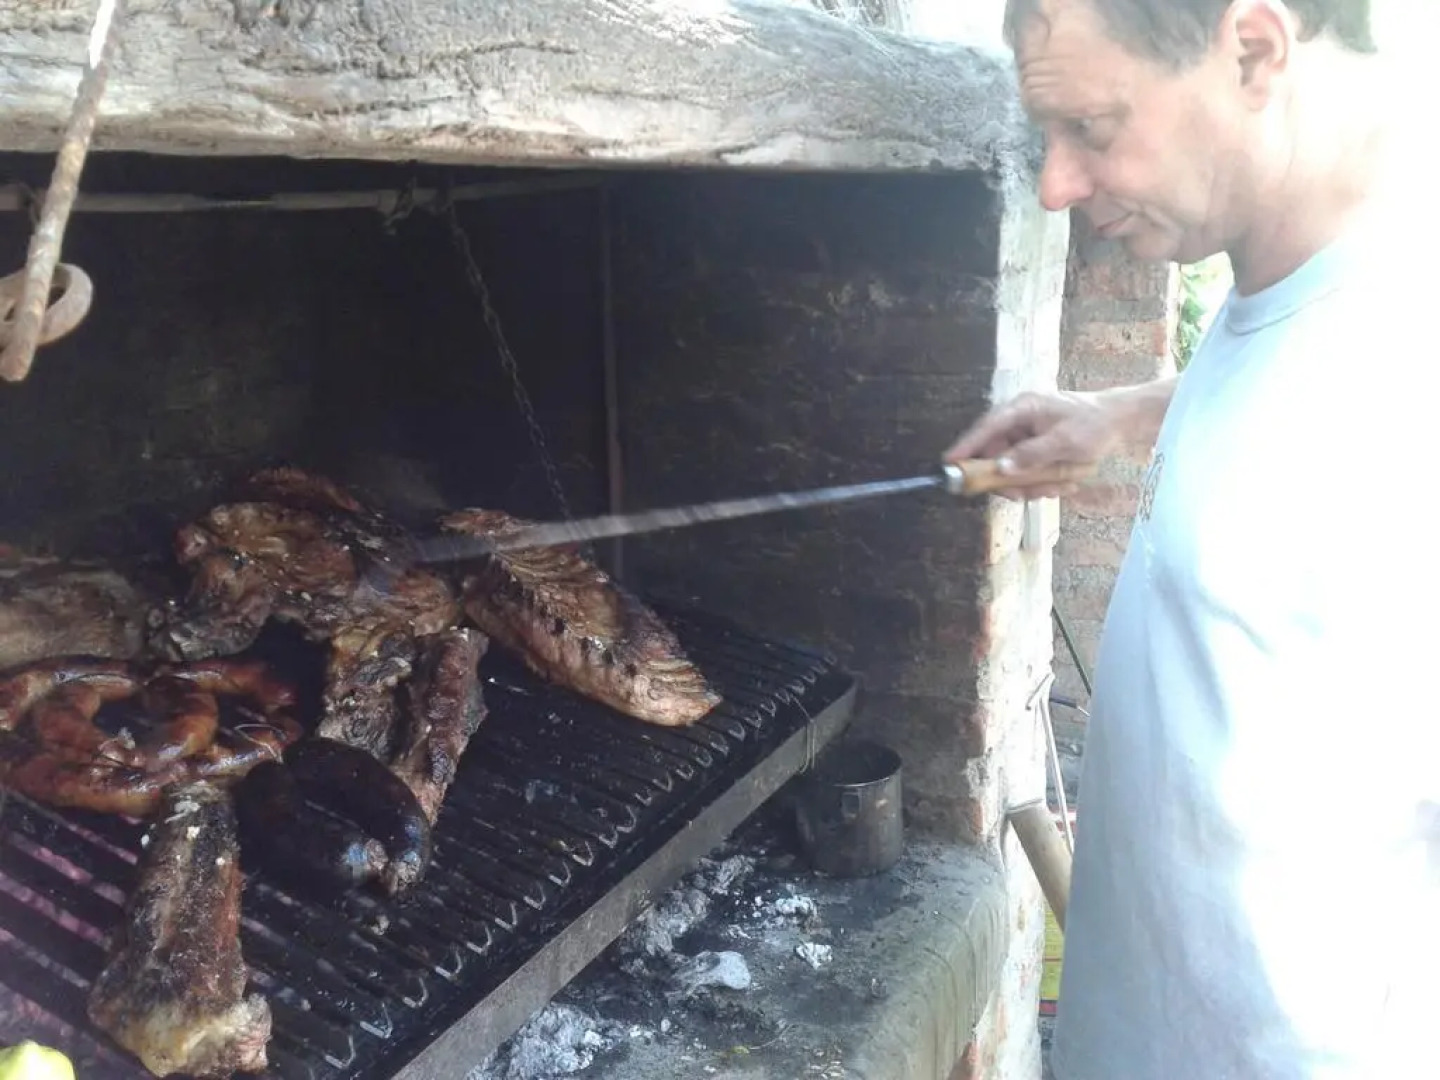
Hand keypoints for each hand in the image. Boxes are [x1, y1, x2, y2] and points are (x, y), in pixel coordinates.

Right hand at [943, 390, 1118, 499]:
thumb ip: (1032, 455)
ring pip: (1013, 468)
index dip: (966, 445)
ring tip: (1059, 486)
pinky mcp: (1035, 449)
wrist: (1120, 422)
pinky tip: (1064, 483)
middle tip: (1023, 495)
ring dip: (1032, 484)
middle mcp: (1019, 420)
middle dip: (1010, 479)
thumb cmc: (1095, 425)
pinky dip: (1042, 482)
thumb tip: (1001, 467)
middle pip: (997, 454)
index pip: (987, 427)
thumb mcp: (1066, 442)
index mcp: (1023, 408)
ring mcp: (1027, 436)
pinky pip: (1027, 471)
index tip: (949, 463)